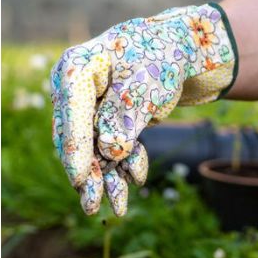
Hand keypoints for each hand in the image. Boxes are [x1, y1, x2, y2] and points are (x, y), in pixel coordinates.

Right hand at [50, 4, 236, 215]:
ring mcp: (88, 107)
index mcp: (76, 69)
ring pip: (92, 150)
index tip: (79, 180)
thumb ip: (124, 117)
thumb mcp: (146, 85)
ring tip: (119, 208)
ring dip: (107, 178)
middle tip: (93, 206)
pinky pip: (109, 149)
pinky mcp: (104, 121)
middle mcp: (75, 90)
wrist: (186, 49)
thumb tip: (111, 150)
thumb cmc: (163, 56)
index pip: (71, 113)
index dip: (75, 149)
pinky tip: (137, 176)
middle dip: (89, 174)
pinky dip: (123, 164)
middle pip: (75, 138)